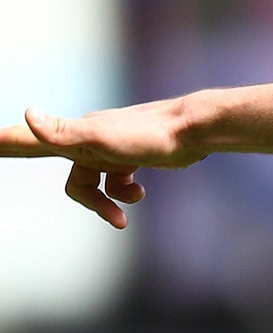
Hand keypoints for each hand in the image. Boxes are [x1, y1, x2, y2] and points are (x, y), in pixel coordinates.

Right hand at [0, 101, 203, 228]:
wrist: (194, 130)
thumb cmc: (148, 134)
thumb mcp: (100, 137)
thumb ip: (63, 132)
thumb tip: (28, 115)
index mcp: (71, 135)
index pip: (25, 141)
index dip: (1, 143)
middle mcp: (85, 140)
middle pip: (51, 162)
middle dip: (38, 175)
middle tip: (9, 157)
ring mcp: (108, 149)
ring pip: (90, 184)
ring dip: (102, 204)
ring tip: (121, 218)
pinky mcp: (132, 156)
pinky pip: (116, 182)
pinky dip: (124, 194)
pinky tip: (137, 195)